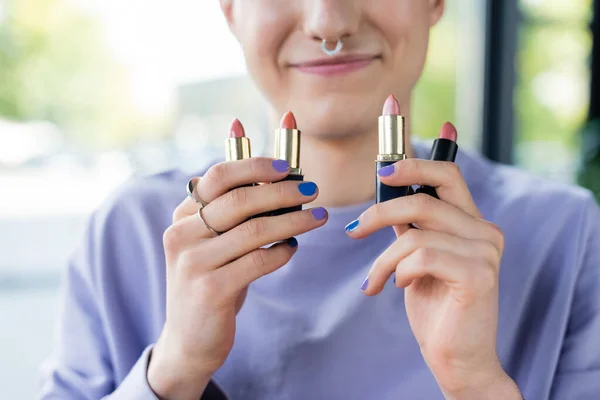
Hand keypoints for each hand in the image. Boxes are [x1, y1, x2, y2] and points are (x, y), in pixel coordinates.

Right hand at [147, 158, 326, 399]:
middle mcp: (182, 234)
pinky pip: (259, 261)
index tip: (287, 166)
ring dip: (294, 220)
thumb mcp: (215, 243)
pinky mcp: (211, 290)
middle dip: (283, 191)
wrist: (190, 338)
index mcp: (183, 216)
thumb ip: (236, 212)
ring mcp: (194, 263)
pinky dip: (283, 251)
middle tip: (313, 190)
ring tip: (318, 216)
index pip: (218, 177)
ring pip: (255, 230)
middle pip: (240, 200)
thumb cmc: (213, 280)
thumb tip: (280, 177)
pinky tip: (292, 248)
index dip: (255, 166)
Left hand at [346, 158, 520, 398]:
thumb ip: (412, 226)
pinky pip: (421, 257)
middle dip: (379, 213)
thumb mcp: (418, 258)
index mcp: (471, 223)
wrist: (457, 358)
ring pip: (415, 235)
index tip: (383, 170)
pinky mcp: (478, 275)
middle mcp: (485, 232)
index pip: (448, 175)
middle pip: (423, 201)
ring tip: (373, 281)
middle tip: (353, 231)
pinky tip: (398, 286)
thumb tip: (390, 188)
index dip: (415, 165)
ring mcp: (486, 252)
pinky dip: (398, 271)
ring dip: (383, 260)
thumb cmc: (437, 308)